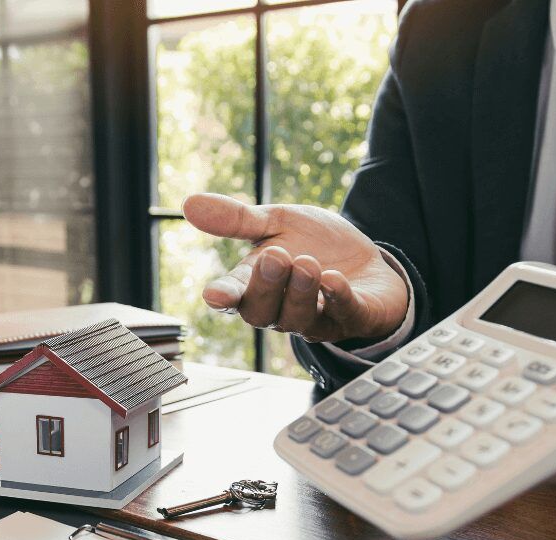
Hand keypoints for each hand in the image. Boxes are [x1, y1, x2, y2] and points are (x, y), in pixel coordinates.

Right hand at [183, 193, 408, 342]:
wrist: (366, 260)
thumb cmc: (315, 245)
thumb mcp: (277, 223)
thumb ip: (237, 219)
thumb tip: (189, 204)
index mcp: (257, 286)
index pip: (234, 296)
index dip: (224, 297)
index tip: (215, 295)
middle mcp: (282, 309)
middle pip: (262, 312)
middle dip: (267, 286)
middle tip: (276, 256)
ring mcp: (317, 319)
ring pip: (299, 319)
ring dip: (301, 292)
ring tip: (308, 263)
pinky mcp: (354, 318)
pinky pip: (343, 315)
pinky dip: (337, 299)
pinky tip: (333, 279)